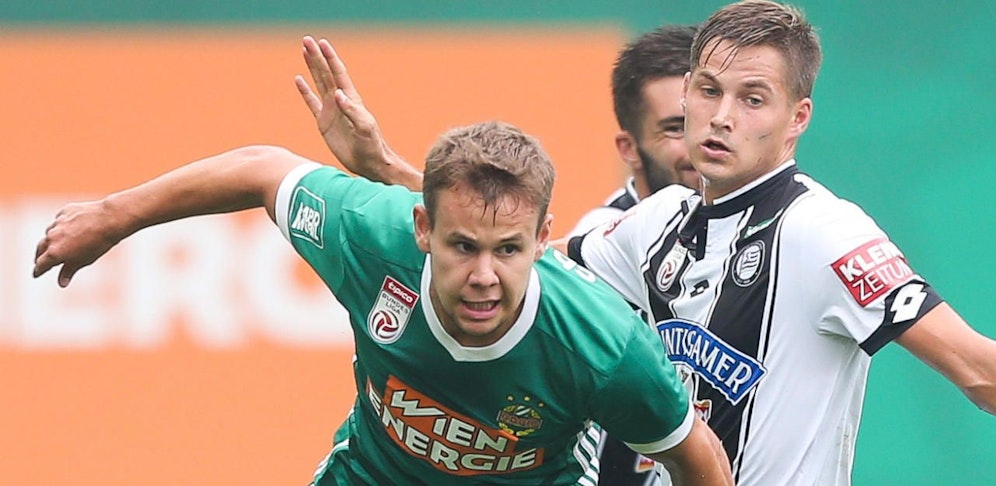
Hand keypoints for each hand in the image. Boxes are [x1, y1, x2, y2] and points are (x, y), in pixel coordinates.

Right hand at [33, 199, 130, 286]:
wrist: (110, 219)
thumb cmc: (99, 243)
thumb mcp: (84, 260)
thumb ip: (69, 270)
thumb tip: (61, 283)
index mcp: (54, 252)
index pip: (40, 264)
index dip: (39, 270)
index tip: (37, 273)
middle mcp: (52, 237)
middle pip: (40, 249)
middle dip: (40, 256)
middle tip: (40, 261)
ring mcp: (57, 223)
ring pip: (49, 233)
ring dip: (51, 240)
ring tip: (55, 245)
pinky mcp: (64, 212)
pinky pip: (59, 221)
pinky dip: (62, 226)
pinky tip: (68, 229)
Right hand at [295, 35, 395, 180]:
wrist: (368, 162)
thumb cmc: (371, 145)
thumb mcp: (364, 128)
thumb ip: (352, 111)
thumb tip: (338, 94)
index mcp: (351, 99)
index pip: (338, 73)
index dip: (330, 58)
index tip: (322, 43)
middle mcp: (340, 101)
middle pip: (326, 73)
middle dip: (317, 56)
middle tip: (306, 39)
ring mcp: (331, 110)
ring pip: (318, 83)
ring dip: (311, 67)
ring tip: (304, 51)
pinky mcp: (324, 123)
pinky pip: (312, 102)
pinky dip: (305, 91)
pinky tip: (299, 79)